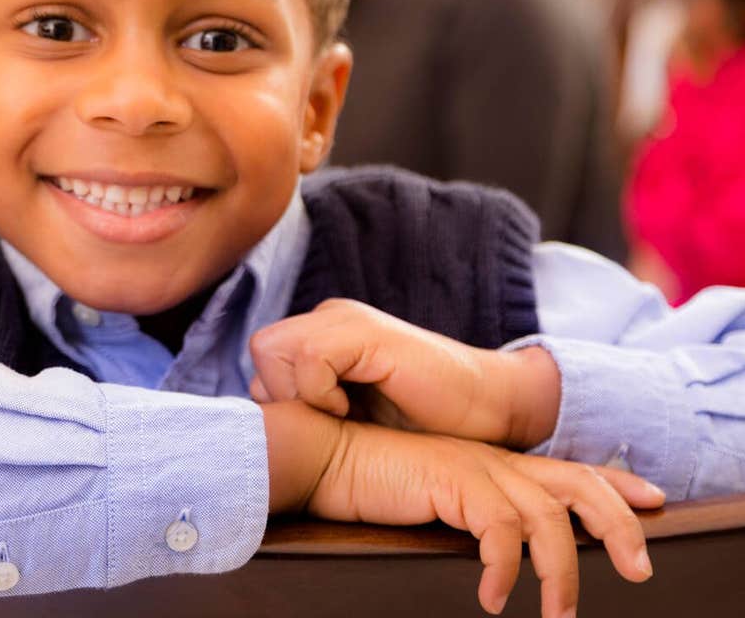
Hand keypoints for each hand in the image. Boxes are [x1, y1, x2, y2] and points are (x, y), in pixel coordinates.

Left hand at [250, 299, 559, 448]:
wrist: (486, 410)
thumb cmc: (421, 422)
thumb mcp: (351, 417)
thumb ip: (308, 405)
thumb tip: (258, 413)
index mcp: (323, 335)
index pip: (263, 358)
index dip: (276, 397)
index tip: (315, 425)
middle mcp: (330, 319)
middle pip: (260, 348)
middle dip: (279, 394)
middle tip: (324, 420)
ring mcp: (347, 320)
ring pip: (273, 347)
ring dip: (298, 393)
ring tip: (338, 415)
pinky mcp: (368, 332)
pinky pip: (310, 355)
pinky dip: (319, 390)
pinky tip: (349, 410)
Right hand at [262, 402, 663, 616]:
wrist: (323, 456)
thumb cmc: (369, 484)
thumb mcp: (433, 499)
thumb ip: (467, 515)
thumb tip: (495, 555)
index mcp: (493, 461)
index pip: (568, 469)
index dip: (616, 483)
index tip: (653, 501)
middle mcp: (493, 460)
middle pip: (579, 483)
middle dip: (620, 525)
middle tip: (640, 570)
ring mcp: (474, 467)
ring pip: (548, 517)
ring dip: (563, 572)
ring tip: (559, 616)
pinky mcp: (452, 480)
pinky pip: (499, 532)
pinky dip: (505, 570)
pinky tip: (495, 600)